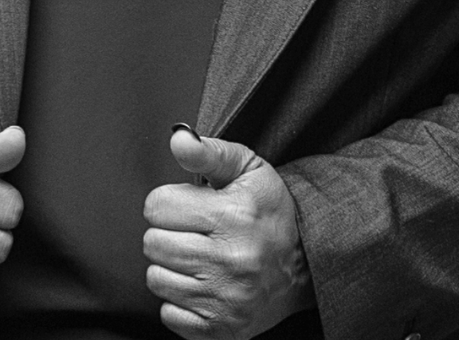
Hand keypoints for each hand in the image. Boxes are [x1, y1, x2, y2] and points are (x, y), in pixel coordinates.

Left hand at [143, 127, 312, 338]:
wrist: (305, 263)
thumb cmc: (270, 210)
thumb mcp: (247, 167)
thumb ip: (208, 151)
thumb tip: (178, 138)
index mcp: (233, 216)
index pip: (157, 206)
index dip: (169, 201)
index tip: (188, 204)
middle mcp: (230, 260)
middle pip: (153, 243)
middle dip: (168, 232)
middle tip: (194, 231)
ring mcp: (225, 299)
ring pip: (157, 279)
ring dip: (172, 266)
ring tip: (198, 256)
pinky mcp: (221, 329)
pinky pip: (170, 315)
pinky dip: (180, 301)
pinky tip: (203, 284)